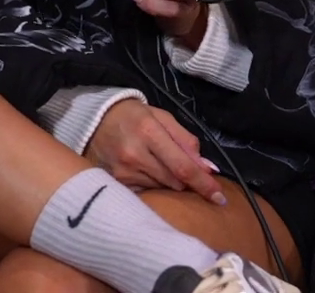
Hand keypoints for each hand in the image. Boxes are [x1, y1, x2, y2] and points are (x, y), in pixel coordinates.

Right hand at [84, 101, 226, 203]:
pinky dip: (154, 186)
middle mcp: (134, 155)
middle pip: (174, 181)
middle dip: (189, 182)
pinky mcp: (115, 184)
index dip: (203, 184)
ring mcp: (122, 172)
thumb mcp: (163, 118)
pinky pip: (146, 193)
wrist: (94, 120)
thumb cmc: (134, 116)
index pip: (183, 167)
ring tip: (160, 164)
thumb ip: (186, 141)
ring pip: (162, 189)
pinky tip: (148, 173)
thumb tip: (208, 168)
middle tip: (191, 174)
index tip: (220, 198)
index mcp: (149, 132)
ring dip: (170, 182)